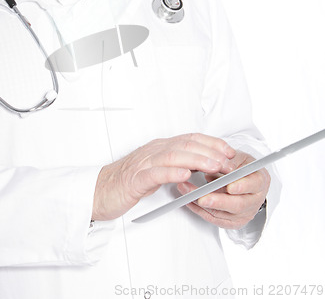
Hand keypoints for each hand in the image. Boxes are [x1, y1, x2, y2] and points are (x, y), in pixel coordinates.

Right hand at [92, 133, 235, 219]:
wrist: (99, 191)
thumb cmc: (128, 182)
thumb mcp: (157, 170)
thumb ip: (175, 164)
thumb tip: (201, 165)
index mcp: (160, 147)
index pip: (190, 139)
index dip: (211, 142)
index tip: (229, 150)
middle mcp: (153, 150)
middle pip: (185, 144)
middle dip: (210, 151)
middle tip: (228, 161)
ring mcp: (143, 163)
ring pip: (173, 155)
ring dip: (197, 159)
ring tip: (214, 166)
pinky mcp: (135, 179)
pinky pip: (155, 173)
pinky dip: (171, 172)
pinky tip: (185, 174)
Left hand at [177, 150, 270, 229]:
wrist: (243, 180)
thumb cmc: (241, 168)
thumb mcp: (239, 157)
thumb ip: (230, 160)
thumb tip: (219, 162)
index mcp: (259, 181)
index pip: (254, 185)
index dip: (243, 186)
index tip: (230, 186)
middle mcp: (253, 200)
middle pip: (237, 204)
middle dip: (218, 201)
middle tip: (202, 197)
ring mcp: (243, 214)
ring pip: (223, 214)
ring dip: (202, 205)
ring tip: (187, 193)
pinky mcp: (231, 222)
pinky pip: (214, 218)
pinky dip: (199, 210)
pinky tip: (189, 201)